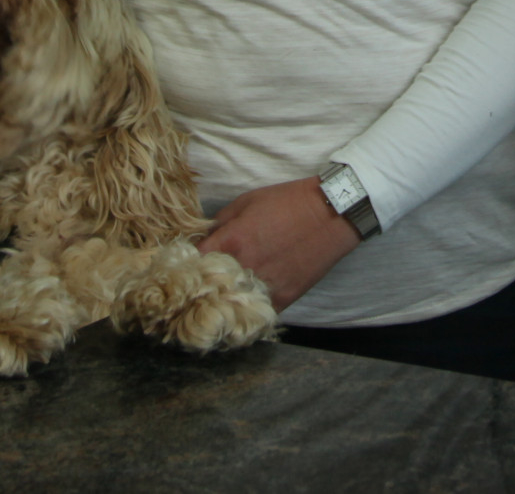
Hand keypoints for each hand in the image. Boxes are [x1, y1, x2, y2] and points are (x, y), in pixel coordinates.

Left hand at [196, 176, 365, 309]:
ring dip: (223, 303)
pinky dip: (248, 311)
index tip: (183, 268)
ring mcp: (264, 286)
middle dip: (200, 287)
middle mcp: (244, 267)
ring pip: (231, 306)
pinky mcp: (283, 298)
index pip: (192, 264)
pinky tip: (243, 307)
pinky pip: (256, 314)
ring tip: (218, 300)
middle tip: (195, 288)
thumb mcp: (247, 201)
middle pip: (207, 289)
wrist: (330, 214)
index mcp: (231, 241)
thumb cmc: (287, 202)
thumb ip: (220, 222)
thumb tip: (203, 239)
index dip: (185, 266)